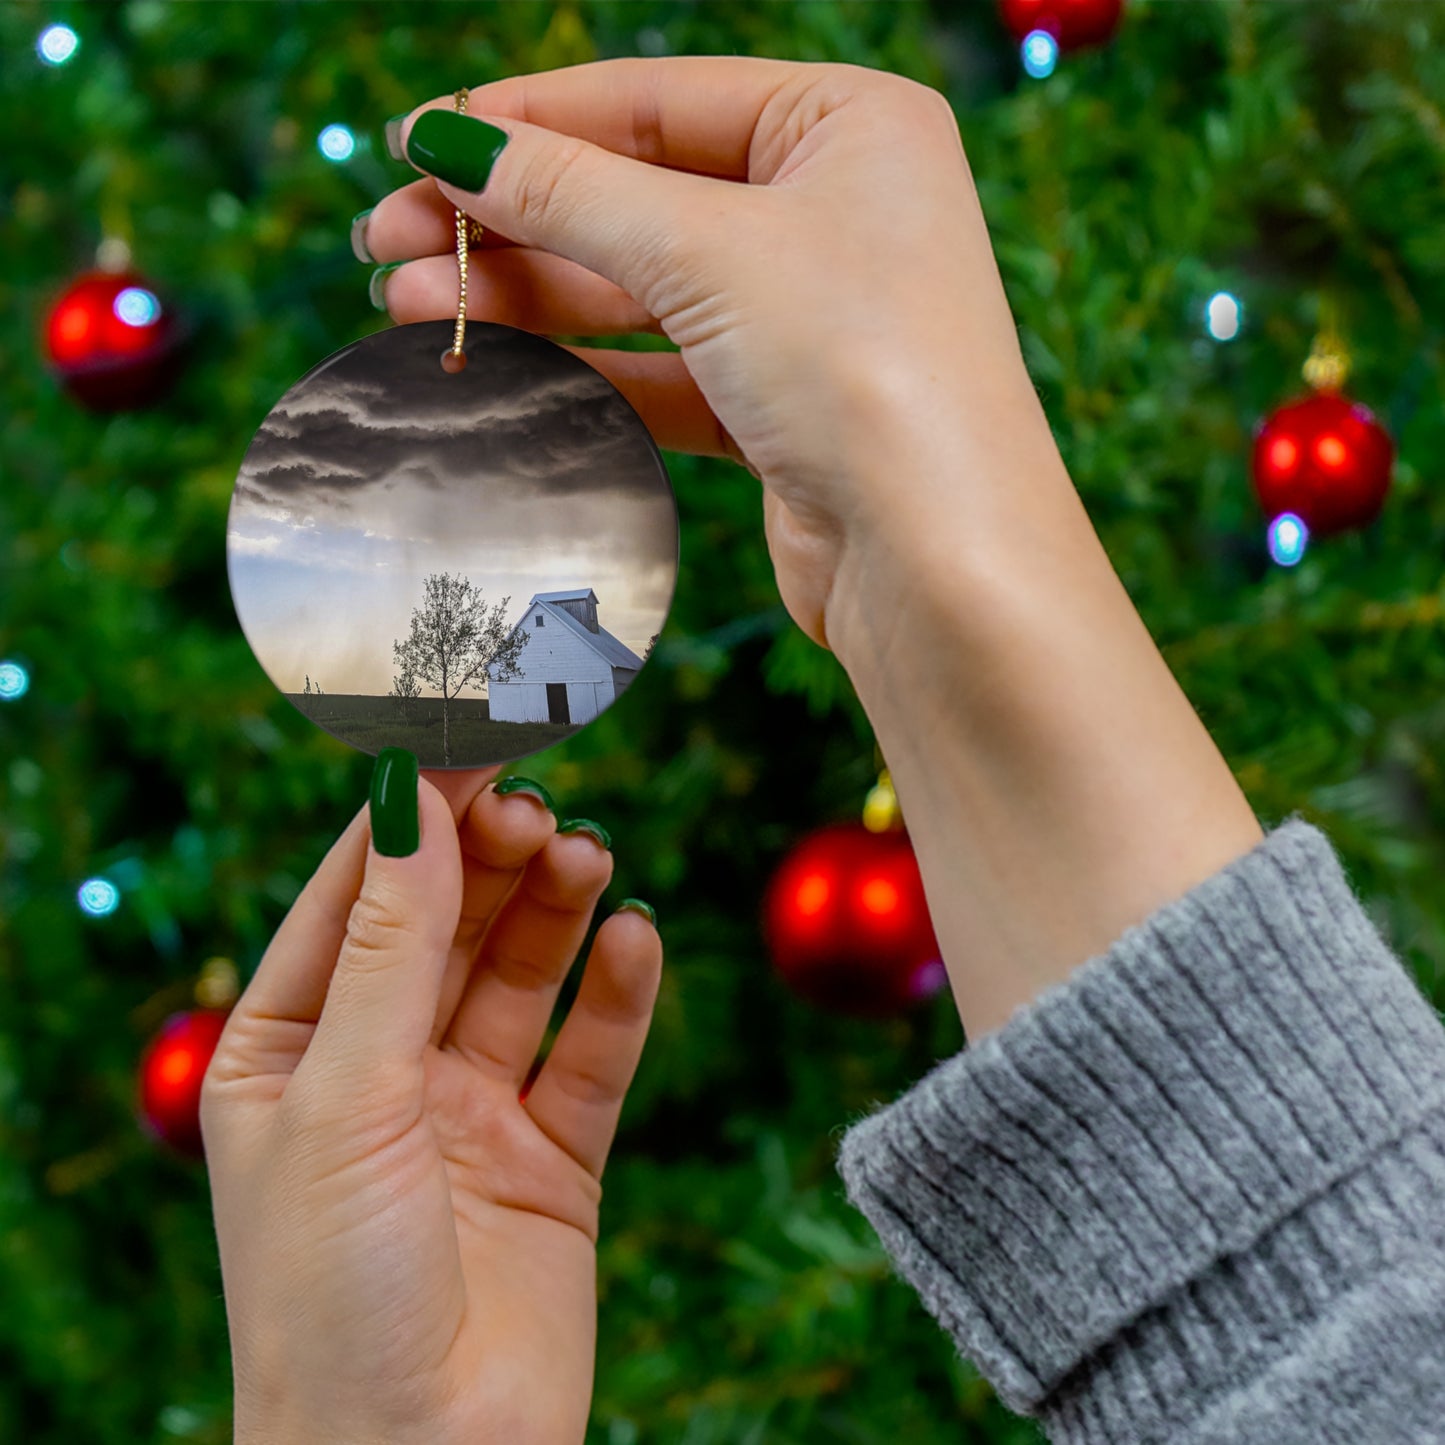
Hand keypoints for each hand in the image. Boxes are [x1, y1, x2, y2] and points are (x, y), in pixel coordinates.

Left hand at [201, 763, 661, 1444]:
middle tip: (539, 806)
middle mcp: (380, 1071)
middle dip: (491, 861)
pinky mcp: (552, 1159)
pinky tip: (636, 940)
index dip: (411, 819)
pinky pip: (591, 1055)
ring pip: (522, 976)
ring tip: (588, 857)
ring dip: (555, 911)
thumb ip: (391, 946)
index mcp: (289, 1051)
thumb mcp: (346, 1097)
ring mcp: (469, 1112)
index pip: (353, 899)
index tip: (467, 742)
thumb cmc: (331, 1294)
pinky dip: (617, 995)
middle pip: (447, 925)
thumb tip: (413, 801)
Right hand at [362, 56, 1057, 656]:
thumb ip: (571, 193)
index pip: (655, 100)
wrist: (938, 561)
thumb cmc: (863, 370)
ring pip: (639, 288)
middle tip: (386, 240)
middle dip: (509, 218)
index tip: (415, 141)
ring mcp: (809, 314)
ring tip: (406, 304)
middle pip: (637, 195)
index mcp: (848, 124)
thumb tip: (449, 141)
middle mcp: (834, 210)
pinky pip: (660, 369)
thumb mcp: (708, 251)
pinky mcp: (782, 408)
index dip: (527, 120)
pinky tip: (489, 363)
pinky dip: (578, 367)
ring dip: (525, 295)